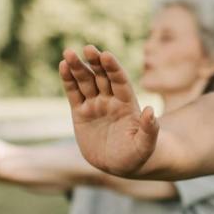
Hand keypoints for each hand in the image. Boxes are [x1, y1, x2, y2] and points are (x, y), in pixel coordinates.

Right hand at [59, 45, 157, 175]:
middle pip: (102, 76)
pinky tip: (63, 66)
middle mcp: (111, 100)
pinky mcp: (80, 113)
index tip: (106, 55)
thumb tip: (149, 110)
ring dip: (78, 67)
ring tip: (68, 53)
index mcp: (127, 104)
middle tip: (88, 48)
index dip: (113, 68)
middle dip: (95, 62)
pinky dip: (68, 80)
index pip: (120, 81)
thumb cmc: (137, 155)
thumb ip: (149, 129)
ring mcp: (95, 105)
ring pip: (86, 81)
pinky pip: (73, 93)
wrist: (119, 165)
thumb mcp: (145, 145)